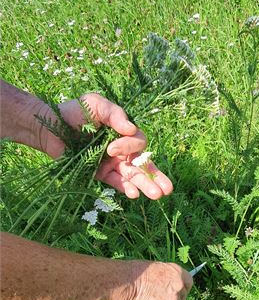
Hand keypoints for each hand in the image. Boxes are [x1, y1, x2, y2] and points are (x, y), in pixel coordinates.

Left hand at [56, 92, 172, 199]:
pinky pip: (115, 181)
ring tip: (156, 195)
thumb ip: (115, 114)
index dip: (130, 147)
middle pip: (143, 163)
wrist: (49, 126)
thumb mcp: (97, 104)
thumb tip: (131, 129)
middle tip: (167, 189)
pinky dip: (124, 187)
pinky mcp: (99, 173)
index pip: (138, 143)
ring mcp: (111, 163)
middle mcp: (121, 149)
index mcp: (123, 132)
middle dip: (155, 175)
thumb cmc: (74, 112)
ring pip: (133, 175)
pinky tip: (133, 194)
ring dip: (144, 185)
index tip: (111, 146)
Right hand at [118, 261, 192, 299]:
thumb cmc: (138, 273)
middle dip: (177, 297)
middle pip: (184, 295)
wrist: (128, 283)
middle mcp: (180, 286)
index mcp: (178, 272)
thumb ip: (169, 277)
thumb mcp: (158, 269)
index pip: (189, 282)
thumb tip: (172, 284)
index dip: (183, 287)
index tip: (178, 290)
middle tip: (164, 297)